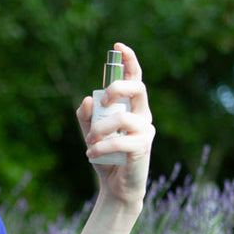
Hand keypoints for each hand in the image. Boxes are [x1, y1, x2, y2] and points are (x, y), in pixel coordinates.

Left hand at [76, 42, 154, 208]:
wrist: (116, 187)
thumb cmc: (106, 156)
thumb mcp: (91, 133)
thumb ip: (88, 116)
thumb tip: (88, 100)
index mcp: (131, 107)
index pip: (135, 78)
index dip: (129, 60)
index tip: (118, 46)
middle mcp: (142, 115)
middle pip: (137, 88)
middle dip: (117, 88)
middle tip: (102, 101)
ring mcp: (145, 131)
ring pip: (123, 118)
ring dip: (100, 128)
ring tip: (89, 141)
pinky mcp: (143, 148)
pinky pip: (121, 141)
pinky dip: (102, 146)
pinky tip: (91, 153)